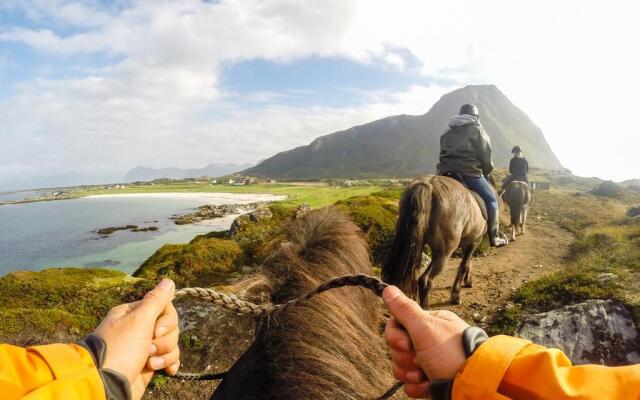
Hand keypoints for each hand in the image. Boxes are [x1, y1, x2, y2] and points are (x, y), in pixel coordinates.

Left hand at [94, 278, 179, 399]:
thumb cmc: (120, 350)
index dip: (166, 319)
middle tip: (148, 349)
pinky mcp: (148, 364)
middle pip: (170, 326)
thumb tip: (169, 281)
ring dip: (165, 353)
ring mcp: (144, 347)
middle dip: (165, 339)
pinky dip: (169, 363)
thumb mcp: (138, 320)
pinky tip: (167, 371)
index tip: (155, 330)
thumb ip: (156, 300)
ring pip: (171, 343)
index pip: (164, 306)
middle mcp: (138, 329)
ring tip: (150, 363)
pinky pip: (169, 358)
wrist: (106, 386)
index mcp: (133, 314)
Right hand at [383, 286, 468, 397]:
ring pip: (400, 366)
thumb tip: (388, 289)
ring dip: (409, 373)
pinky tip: (427, 385)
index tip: (407, 343)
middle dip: (405, 357)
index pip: (396, 324)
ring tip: (425, 375)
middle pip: (396, 347)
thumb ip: (404, 309)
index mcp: (429, 323)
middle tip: (420, 360)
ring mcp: (428, 361)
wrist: (471, 386)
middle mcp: (428, 341)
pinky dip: (416, 386)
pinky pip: (408, 384)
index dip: (395, 336)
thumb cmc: (451, 353)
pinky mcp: (428, 381)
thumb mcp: (426, 327)